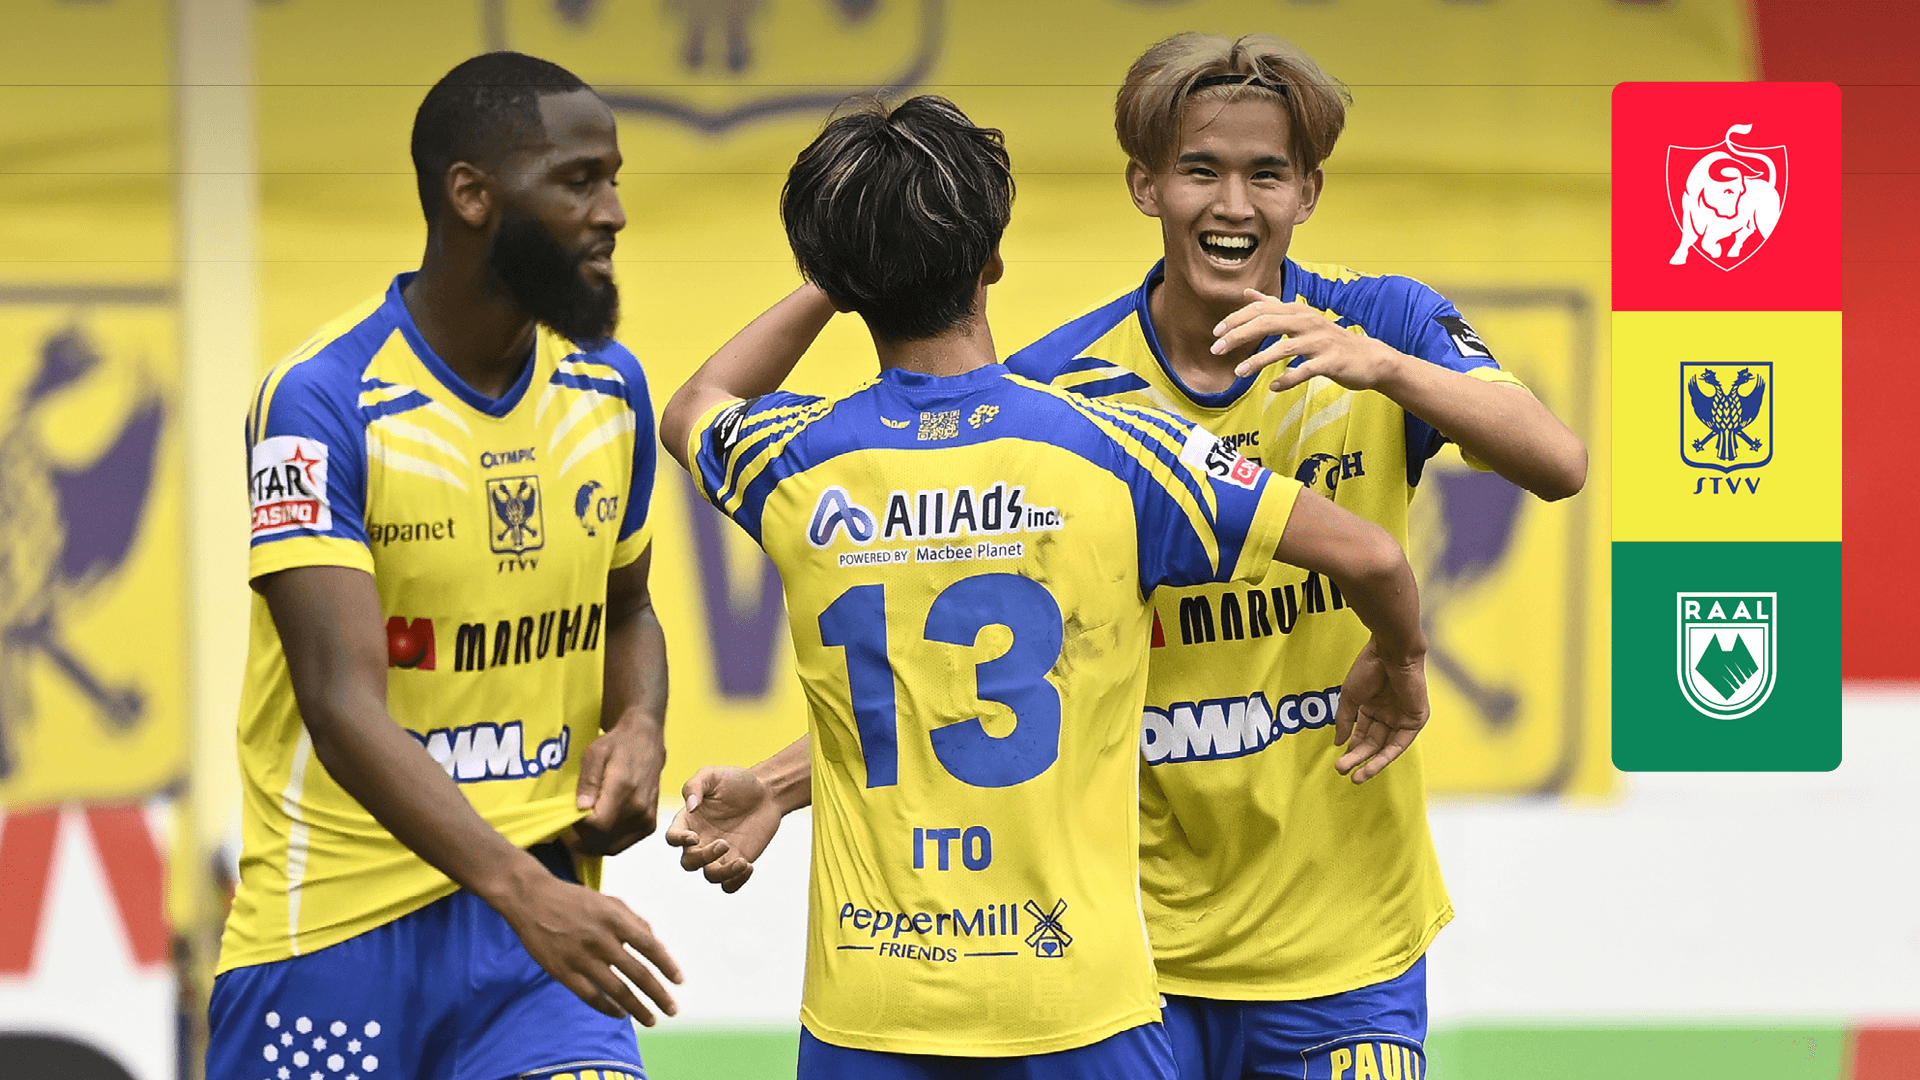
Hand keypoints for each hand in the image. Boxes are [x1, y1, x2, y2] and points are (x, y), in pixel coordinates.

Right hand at [498, 869, 681, 1023]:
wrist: (532, 898)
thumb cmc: (576, 901)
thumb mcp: (610, 902)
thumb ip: (636, 922)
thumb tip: (660, 947)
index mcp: (615, 919)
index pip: (650, 947)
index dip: (668, 966)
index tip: (679, 982)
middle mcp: (600, 939)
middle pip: (637, 973)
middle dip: (658, 995)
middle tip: (673, 1010)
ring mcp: (580, 957)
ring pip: (616, 991)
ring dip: (637, 1009)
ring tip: (651, 1020)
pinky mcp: (562, 971)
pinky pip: (590, 996)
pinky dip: (608, 1009)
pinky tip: (620, 1015)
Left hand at [569, 717, 666, 855]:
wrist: (645, 741)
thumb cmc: (617, 744)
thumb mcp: (595, 753)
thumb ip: (588, 781)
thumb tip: (581, 808)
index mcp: (624, 789)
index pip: (597, 825)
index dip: (577, 828)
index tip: (568, 818)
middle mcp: (639, 808)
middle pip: (603, 841)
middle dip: (581, 839)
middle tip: (569, 827)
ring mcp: (646, 819)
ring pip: (612, 847)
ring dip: (592, 843)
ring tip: (582, 827)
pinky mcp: (649, 825)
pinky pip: (622, 844)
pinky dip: (607, 841)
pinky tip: (598, 828)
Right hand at [663, 767, 784, 892]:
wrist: (767, 792)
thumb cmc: (737, 780)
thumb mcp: (712, 775)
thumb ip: (695, 786)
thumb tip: (690, 807)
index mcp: (689, 821)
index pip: (672, 838)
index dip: (679, 841)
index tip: (695, 837)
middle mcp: (700, 840)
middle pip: (689, 863)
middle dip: (703, 858)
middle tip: (724, 843)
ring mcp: (718, 854)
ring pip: (710, 876)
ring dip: (723, 873)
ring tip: (741, 861)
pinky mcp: (736, 861)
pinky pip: (729, 884)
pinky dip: (736, 882)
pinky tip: (748, 865)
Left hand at [1213, 289, 1406, 392]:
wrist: (1369, 358)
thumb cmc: (1329, 341)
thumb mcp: (1301, 319)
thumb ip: (1273, 306)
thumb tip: (1247, 293)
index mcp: (1298, 311)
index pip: (1260, 310)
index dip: (1236, 319)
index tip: (1216, 333)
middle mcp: (1308, 322)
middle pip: (1267, 323)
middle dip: (1239, 336)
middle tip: (1217, 349)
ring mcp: (1320, 341)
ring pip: (1283, 348)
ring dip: (1258, 360)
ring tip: (1239, 372)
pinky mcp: (1331, 361)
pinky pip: (1305, 370)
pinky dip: (1287, 379)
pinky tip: (1273, 387)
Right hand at [1332, 636, 1430, 782]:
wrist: (1391, 652)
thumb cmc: (1369, 667)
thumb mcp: (1351, 697)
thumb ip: (1345, 721)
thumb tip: (1338, 743)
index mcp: (1373, 706)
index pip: (1362, 734)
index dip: (1351, 748)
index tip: (1339, 761)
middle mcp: (1389, 714)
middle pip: (1373, 743)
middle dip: (1357, 758)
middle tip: (1342, 770)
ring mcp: (1403, 717)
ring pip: (1386, 747)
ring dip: (1372, 763)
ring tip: (1357, 776)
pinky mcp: (1416, 719)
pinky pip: (1400, 743)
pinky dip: (1386, 756)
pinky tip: (1372, 765)